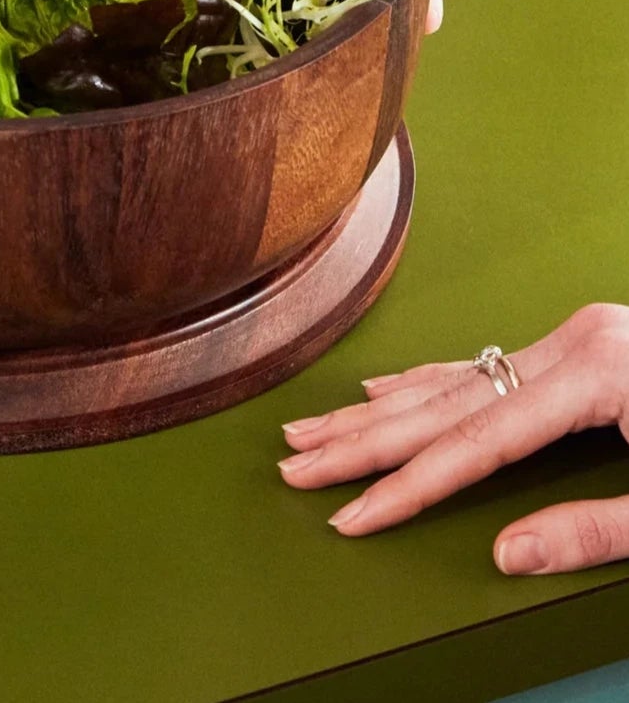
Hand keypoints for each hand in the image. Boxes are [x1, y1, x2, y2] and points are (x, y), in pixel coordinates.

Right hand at [278, 304, 628, 574]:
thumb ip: (596, 530)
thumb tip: (510, 555)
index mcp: (596, 373)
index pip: (476, 443)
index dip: (408, 485)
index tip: (350, 515)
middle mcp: (574, 345)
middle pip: (445, 403)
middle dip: (363, 439)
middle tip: (298, 461)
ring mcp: (576, 339)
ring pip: (453, 379)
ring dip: (381, 409)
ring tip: (317, 428)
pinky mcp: (584, 346)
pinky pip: (485, 366)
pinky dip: (429, 382)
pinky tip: (384, 390)